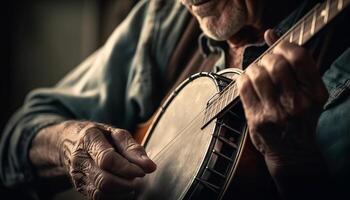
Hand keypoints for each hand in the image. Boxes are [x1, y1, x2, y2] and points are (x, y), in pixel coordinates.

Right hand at [58, 121, 155, 199]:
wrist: (70, 141)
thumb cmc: (100, 136)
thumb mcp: (116, 134)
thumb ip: (133, 149)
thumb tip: (150, 167)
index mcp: (89, 139)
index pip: (107, 159)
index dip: (127, 168)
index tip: (142, 172)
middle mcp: (79, 158)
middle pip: (103, 179)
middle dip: (126, 183)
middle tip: (139, 178)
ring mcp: (77, 175)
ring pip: (100, 193)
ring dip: (121, 192)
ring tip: (133, 183)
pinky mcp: (80, 187)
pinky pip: (97, 198)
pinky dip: (115, 197)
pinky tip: (124, 190)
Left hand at [237, 30, 328, 173]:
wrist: (292, 152)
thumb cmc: (300, 117)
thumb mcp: (308, 91)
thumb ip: (294, 63)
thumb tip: (270, 33)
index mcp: (315, 93)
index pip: (299, 57)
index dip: (284, 46)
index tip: (278, 48)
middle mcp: (297, 103)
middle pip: (276, 63)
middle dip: (267, 58)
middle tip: (266, 63)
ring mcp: (276, 112)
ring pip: (257, 73)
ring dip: (254, 68)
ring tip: (257, 73)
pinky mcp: (257, 119)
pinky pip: (243, 87)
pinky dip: (243, 78)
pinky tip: (249, 82)